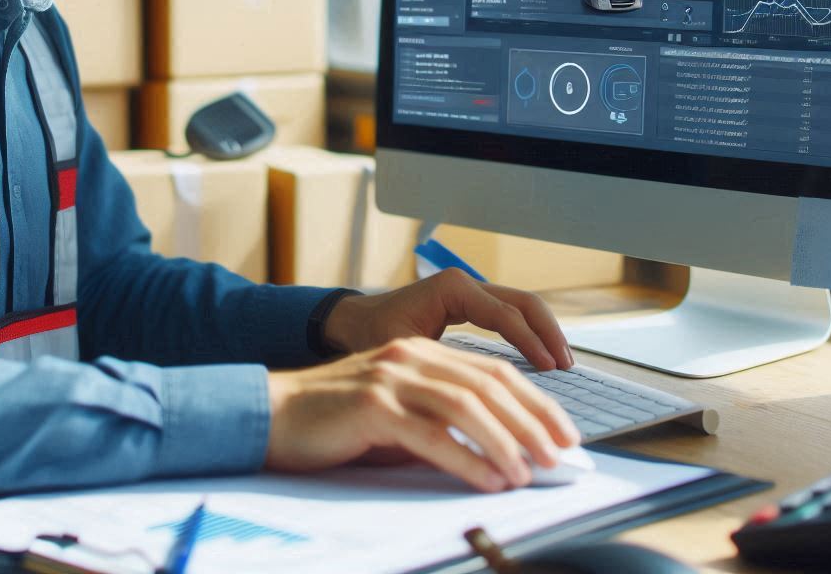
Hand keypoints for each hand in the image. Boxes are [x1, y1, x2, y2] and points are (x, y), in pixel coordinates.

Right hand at [264, 336, 581, 491]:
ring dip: (506, 441)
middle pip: (489, 384)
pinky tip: (489, 478)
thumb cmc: (333, 423)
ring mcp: (390, 377)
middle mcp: (410, 356)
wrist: (268, 415)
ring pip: (466, 405)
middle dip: (533, 420)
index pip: (493, 371)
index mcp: (421, 352)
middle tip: (560, 453)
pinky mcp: (371, 406)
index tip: (563, 432)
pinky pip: (431, 433)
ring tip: (529, 471)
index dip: (535, 402)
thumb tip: (499, 456)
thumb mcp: (396, 415)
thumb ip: (439, 423)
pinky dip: (467, 458)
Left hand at [324, 268, 575, 370]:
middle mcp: (466, 284)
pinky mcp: (473, 306)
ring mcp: (472, 293)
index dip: (531, 342)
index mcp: (451, 288)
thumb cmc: (368, 338)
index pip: (505, 313)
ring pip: (524, 306)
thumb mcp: (401, 353)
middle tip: (567, 366)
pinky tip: (543, 361)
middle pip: (525, 302)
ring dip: (546, 333)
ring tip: (564, 365)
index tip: (550, 369)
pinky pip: (512, 316)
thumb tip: (474, 400)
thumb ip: (438, 369)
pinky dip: (532, 335)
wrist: (350, 324)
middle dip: (550, 333)